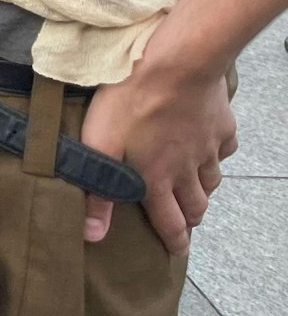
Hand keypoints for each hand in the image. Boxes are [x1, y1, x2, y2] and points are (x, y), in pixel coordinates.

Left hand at [79, 56, 236, 254]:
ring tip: (192, 188)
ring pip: (212, 180)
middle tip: (184, 220)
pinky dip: (216, 153)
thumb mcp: (99, 146)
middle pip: (196, 206)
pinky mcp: (221, 125)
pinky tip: (207, 145)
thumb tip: (93, 235)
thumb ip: (97, 192)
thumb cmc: (129, 102)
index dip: (174, 240)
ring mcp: (207, 147)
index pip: (170, 222)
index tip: (177, 250)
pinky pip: (223, 147)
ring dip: (203, 188)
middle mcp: (187, 170)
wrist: (175, 64)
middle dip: (190, 217)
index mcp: (156, 179)